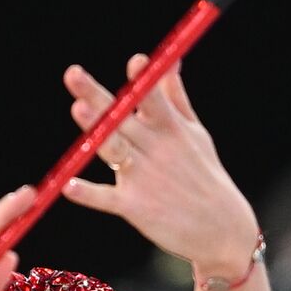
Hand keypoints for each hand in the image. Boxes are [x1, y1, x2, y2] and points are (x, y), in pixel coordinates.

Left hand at [61, 53, 259, 276]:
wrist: (222, 230)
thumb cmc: (205, 175)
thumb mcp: (196, 133)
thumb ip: (176, 97)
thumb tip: (169, 60)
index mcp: (171, 129)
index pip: (153, 97)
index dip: (144, 79)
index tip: (137, 61)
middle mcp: (156, 149)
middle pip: (121, 117)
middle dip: (96, 95)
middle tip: (72, 74)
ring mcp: (145, 178)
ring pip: (114, 150)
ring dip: (96, 131)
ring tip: (78, 111)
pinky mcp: (136, 207)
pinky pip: (107, 198)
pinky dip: (89, 194)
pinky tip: (69, 186)